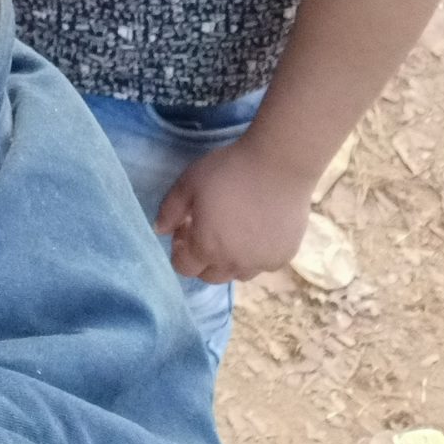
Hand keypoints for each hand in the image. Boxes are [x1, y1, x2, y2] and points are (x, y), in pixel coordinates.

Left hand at [155, 134, 314, 284]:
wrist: (279, 166)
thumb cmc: (229, 171)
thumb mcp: (189, 183)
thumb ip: (170, 210)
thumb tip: (160, 230)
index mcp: (206, 248)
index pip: (184, 268)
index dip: (179, 251)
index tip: (184, 229)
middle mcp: (233, 264)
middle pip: (210, 276)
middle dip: (202, 260)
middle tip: (206, 231)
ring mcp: (261, 264)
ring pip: (238, 274)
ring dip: (229, 260)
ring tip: (232, 232)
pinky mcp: (283, 257)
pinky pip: (262, 265)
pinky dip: (254, 255)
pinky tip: (257, 230)